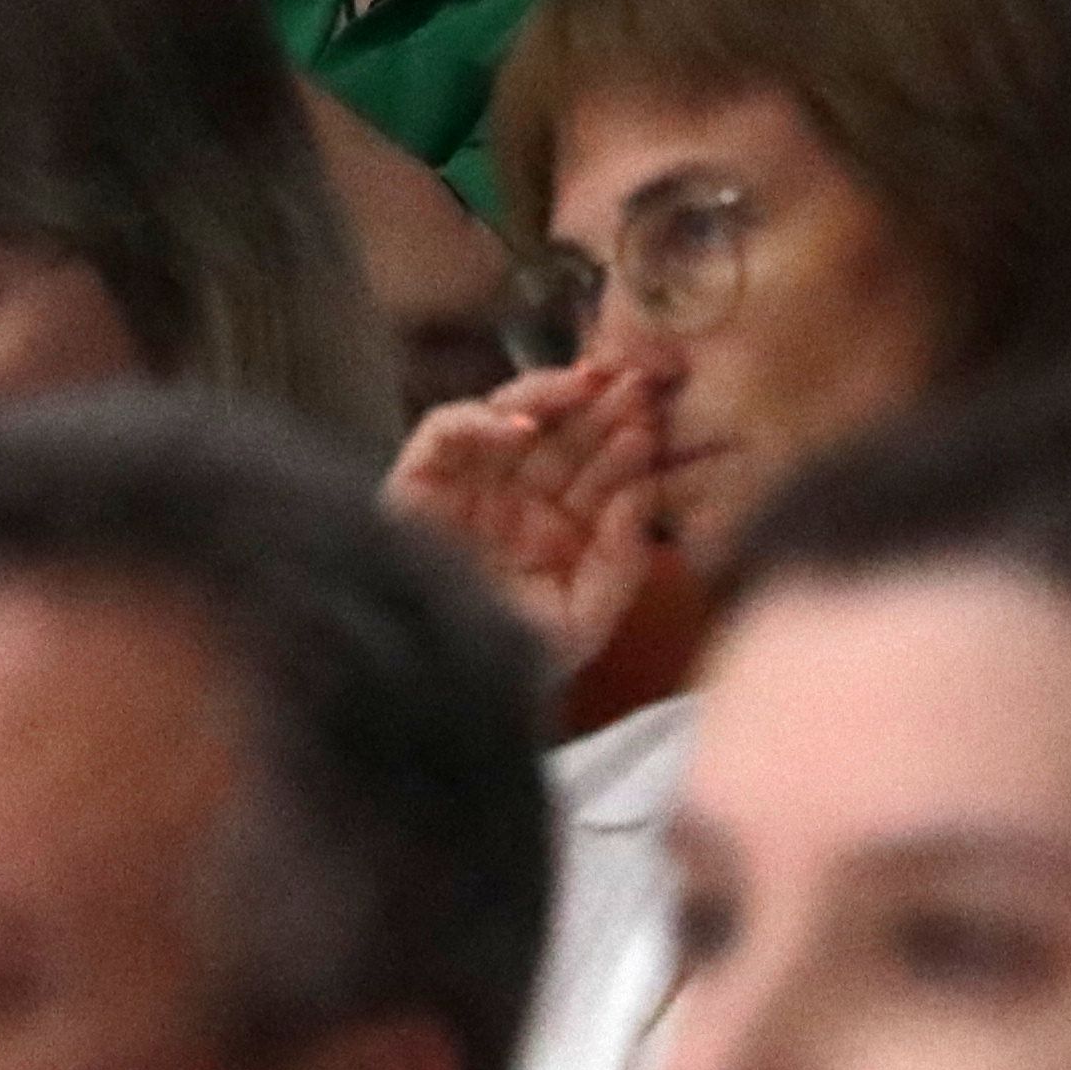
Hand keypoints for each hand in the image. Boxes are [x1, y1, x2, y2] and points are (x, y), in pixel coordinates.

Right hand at [387, 351, 675, 684]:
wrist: (440, 686)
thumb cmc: (510, 661)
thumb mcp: (585, 620)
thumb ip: (622, 562)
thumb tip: (643, 492)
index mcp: (559, 525)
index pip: (598, 469)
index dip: (626, 442)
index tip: (654, 424)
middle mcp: (515, 496)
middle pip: (562, 433)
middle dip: (598, 405)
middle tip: (634, 383)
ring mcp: (468, 484)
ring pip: (509, 416)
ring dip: (550, 395)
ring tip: (589, 386)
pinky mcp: (416, 480)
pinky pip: (445, 431)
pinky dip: (480, 420)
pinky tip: (520, 428)